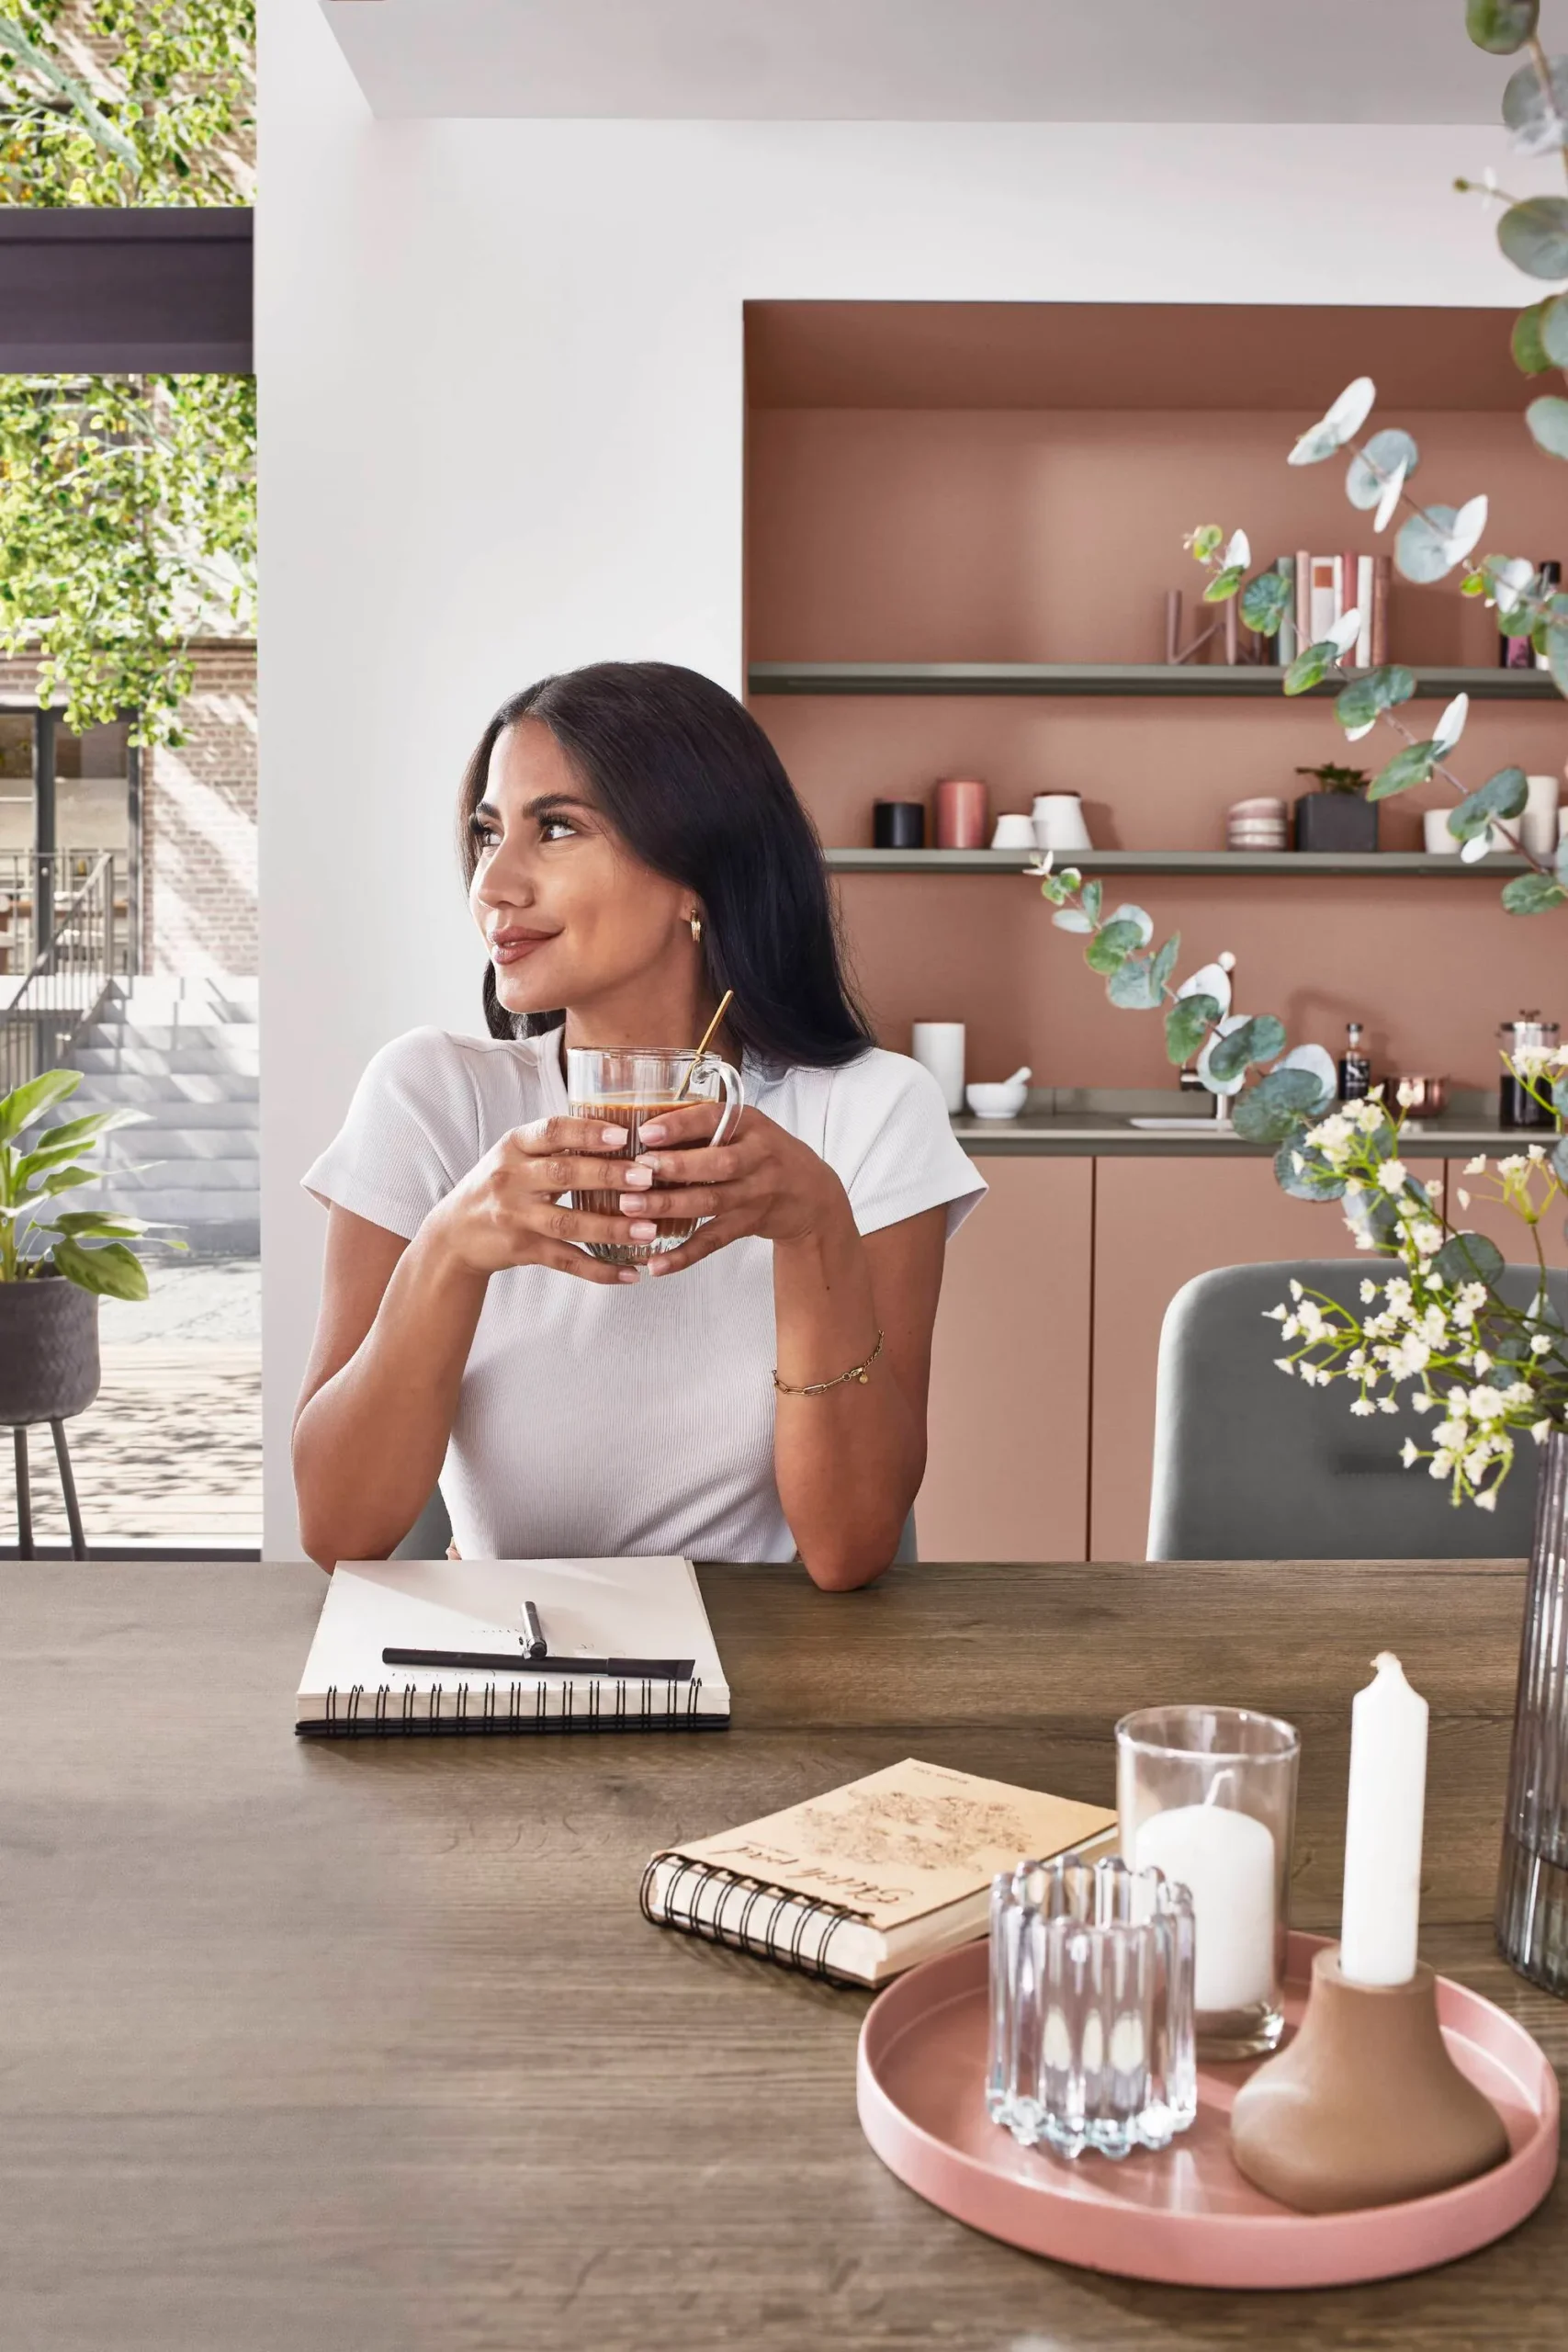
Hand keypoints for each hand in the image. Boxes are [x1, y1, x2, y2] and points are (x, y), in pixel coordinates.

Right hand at [423, 1114, 653, 1284]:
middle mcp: (512, 1179)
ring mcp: (516, 1217)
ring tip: (649, 1230)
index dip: (587, 1132)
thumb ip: (557, 1144)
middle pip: (564, 1175)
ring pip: (569, 1223)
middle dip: (608, 1176)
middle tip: (648, 1178)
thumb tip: (621, 1127)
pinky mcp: (523, 1249)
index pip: (551, 1132)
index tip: (622, 1135)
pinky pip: (566, 1260)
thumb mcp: (515, 1154)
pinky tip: (630, 1273)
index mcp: (515, 1146)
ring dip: (612, 1228)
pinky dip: (599, 1269)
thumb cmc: (499, 1184)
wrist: (455, 1233)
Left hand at [625, 1100, 848, 1274]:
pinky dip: (684, 1254)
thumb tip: (640, 1128)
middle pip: (718, 1163)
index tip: (646, 1133)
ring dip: (670, 1205)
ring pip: (711, 1202)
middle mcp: (758, 1157)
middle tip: (637, 1171)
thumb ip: (704, 1126)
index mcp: (750, 1124)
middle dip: (676, 1167)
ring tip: (631, 1207)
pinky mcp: (748, 1224)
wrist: (812, 1194)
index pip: (714, 1119)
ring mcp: (755, 1194)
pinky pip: (713, 1241)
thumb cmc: (763, 1153)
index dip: (680, 1126)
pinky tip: (656, 1263)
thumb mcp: (745, 1128)